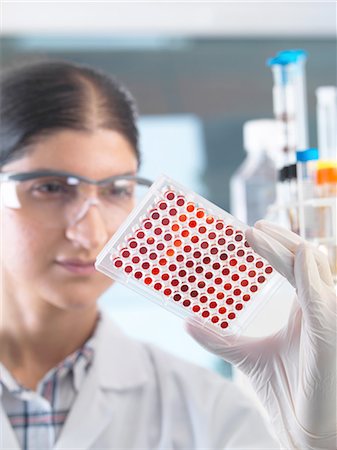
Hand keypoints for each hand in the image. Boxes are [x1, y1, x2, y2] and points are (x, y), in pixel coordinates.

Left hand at [187, 220, 336, 449]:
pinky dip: (312, 277)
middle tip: (252, 228)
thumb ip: (220, 339)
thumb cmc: (288, 393)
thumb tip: (186, 322)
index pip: (293, 266)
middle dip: (280, 240)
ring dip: (288, 249)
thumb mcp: (246, 357)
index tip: (249, 231)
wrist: (304, 434)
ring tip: (259, 234)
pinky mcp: (330, 337)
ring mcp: (327, 322)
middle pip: (304, 261)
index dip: (275, 246)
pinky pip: (323, 301)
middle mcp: (318, 310)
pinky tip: (298, 256)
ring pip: (315, 272)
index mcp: (304, 310)